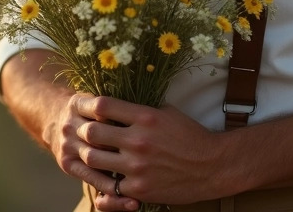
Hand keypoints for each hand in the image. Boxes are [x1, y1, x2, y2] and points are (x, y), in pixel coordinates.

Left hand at [71, 94, 235, 210]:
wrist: (211, 167)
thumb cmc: (190, 136)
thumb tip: (118, 104)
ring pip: (93, 159)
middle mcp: (138, 140)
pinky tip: (104, 175)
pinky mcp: (138, 188)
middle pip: (91, 132)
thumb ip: (141, 109)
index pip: (103, 105)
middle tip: (81, 131)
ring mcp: (136, 167)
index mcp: (146, 117)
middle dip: (82, 130)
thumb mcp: (167, 113)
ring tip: (88, 152)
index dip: (87, 104)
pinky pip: (108, 185)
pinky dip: (104, 180)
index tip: (82, 106)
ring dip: (87, 154)